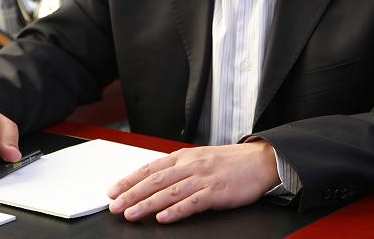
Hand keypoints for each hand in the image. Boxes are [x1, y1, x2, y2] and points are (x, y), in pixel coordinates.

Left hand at [107, 140, 279, 223]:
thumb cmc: (230, 162)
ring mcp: (204, 178)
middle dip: (132, 194)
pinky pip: (193, 202)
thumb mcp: (200, 158)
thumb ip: (178, 169)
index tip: (112, 191)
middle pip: (155, 180)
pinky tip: (163, 218)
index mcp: (185, 156)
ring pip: (170, 191)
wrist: (260, 160)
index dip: (129, 179)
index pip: (151, 168)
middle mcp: (192, 165)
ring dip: (147, 204)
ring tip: (131, 215)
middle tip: (114, 206)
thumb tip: (153, 182)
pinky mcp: (217, 192)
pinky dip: (176, 210)